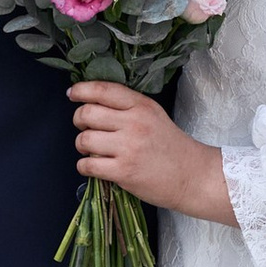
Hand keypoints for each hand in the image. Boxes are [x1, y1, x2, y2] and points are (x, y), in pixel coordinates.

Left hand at [71, 84, 235, 224]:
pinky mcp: (123, 172)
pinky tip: (94, 166)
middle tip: (84, 128)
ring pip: (84, 140)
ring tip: (92, 150)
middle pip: (87, 114)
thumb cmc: (171, 146)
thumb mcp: (154, 116)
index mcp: (142, 106)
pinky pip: (88, 164)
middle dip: (79, 120)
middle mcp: (134, 123)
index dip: (82, 90)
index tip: (72, 94)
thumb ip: (128, 107)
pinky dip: (84, 166)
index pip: (104, 90)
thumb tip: (92, 103)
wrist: (192, 176)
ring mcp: (128, 148)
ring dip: (81, 145)